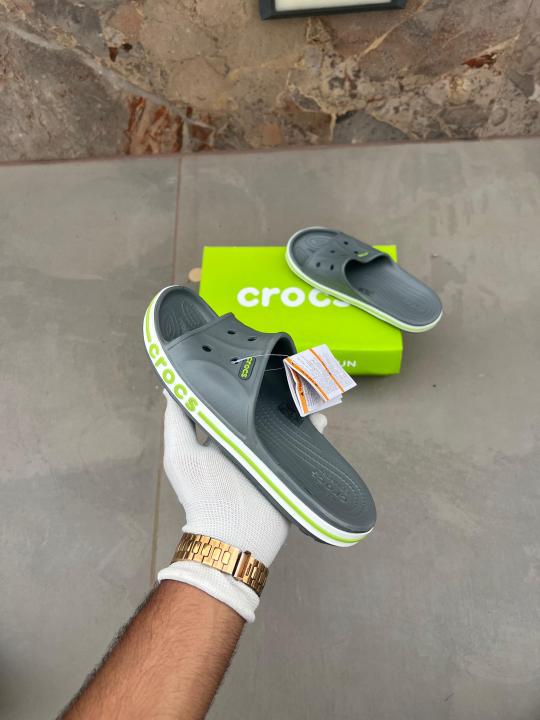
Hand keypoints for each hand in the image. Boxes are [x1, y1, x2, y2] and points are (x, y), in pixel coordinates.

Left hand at [158, 391, 326, 620]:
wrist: (234, 535)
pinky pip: (303, 444)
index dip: (234, 386)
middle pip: (259, 411)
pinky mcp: (288, 468)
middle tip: (280, 368)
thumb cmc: (201, 494)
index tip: (241, 360)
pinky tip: (319, 416)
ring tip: (305, 387)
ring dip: (294, 408)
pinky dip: (313, 430)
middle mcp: (245, 444)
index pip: (228, 405)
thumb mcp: (179, 455)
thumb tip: (170, 388)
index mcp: (220, 438)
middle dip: (269, 393)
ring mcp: (268, 456)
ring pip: (283, 424)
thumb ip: (176, 423)